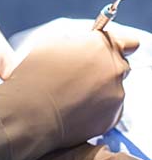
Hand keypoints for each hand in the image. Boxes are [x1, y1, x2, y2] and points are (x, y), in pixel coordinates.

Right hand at [0, 31, 139, 159]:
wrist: (31, 112)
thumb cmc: (36, 73)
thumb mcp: (51, 43)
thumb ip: (78, 42)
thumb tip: (85, 47)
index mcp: (100, 46)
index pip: (128, 41)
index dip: (117, 44)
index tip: (103, 49)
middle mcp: (114, 70)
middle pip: (120, 64)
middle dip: (104, 66)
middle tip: (80, 70)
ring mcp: (116, 96)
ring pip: (113, 87)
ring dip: (99, 86)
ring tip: (71, 90)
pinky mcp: (112, 118)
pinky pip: (108, 106)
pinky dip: (96, 105)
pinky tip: (74, 104)